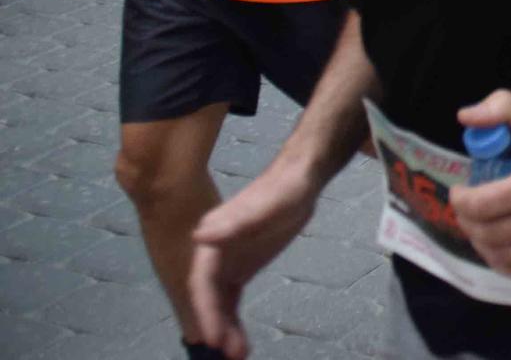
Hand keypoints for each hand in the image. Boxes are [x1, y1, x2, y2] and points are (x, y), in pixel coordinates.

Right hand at [191, 161, 319, 358]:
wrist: (301, 178)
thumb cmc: (284, 187)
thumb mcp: (266, 203)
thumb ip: (236, 221)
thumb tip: (199, 236)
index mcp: (212, 240)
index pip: (202, 282)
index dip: (205, 310)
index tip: (212, 337)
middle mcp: (213, 254)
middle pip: (209, 298)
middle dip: (216, 326)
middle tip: (229, 354)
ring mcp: (227, 263)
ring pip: (220, 304)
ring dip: (225, 330)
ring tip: (238, 355)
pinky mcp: (242, 268)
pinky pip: (232, 301)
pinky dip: (234, 322)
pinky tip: (241, 343)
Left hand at [451, 90, 510, 283]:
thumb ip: (504, 107)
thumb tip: (465, 116)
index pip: (486, 205)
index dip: (462, 201)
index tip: (459, 191)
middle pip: (491, 234)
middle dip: (467, 222)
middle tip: (466, 209)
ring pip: (503, 257)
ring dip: (481, 243)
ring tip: (480, 225)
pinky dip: (502, 262)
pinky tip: (499, 244)